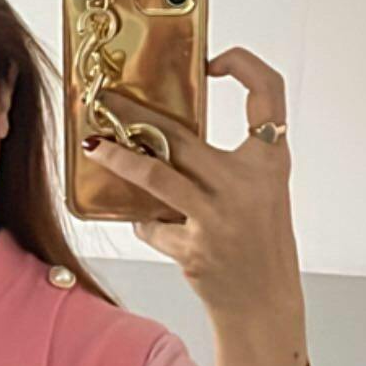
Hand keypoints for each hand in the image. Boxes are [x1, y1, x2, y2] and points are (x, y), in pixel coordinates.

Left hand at [81, 46, 304, 323]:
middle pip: (183, 133)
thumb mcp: (260, 194)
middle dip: (137, 114)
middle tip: (109, 102)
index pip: (268, 92)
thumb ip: (228, 164)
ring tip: (95, 146)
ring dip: (118, 158)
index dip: (243, 64)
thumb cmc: (260, 245)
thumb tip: (168, 133)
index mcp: (271, 163)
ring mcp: (219, 217)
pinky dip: (146, 222)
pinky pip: (153, 224)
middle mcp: (248, 184)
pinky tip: (147, 223)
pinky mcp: (194, 248)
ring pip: (155, 174)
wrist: (265, 305)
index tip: (212, 61)